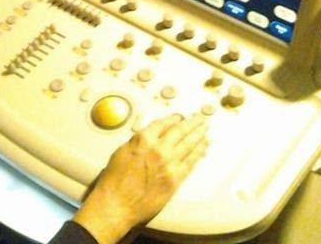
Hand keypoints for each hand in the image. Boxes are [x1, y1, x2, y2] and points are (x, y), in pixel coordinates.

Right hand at [72, 113, 208, 243]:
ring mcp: (168, 164)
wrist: (117, 203)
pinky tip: (203, 148)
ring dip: (199, 136)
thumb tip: (150, 136)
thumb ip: (139, 141)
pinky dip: (198, 154)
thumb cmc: (115, 180)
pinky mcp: (174, 179)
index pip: (163, 123)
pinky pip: (190, 163)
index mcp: (144, 138)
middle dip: (192, 123)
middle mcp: (158, 148)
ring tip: (205, 129)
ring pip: (188, 145)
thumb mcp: (123, 151)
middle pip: (180, 131)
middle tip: (200, 118)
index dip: (174, 118)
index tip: (180, 117)